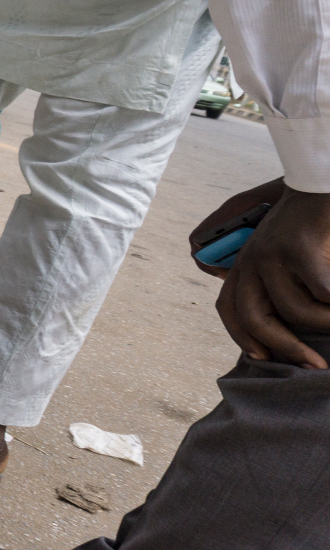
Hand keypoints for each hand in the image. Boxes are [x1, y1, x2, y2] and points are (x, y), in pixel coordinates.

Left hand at [207, 179, 329, 367]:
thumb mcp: (289, 256)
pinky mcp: (299, 248)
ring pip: (296, 311)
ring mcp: (272, 253)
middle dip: (286, 348)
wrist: (322, 183)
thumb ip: (282, 285)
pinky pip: (323, 293)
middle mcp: (251, 259)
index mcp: (244, 263)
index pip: (229, 309)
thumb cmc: (313, 227)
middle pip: (254, 318)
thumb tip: (286, 330)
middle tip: (317, 366)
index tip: (265, 359)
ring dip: (326, 323)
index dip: (243, 338)